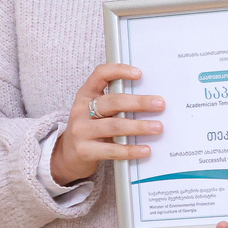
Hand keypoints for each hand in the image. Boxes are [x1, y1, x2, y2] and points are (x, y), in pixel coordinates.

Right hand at [50, 62, 164, 185]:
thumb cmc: (91, 129)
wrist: (68, 157)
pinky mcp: (84, 151)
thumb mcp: (97, 112)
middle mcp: (80, 111)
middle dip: (139, 102)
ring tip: (157, 127)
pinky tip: (145, 150)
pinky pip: (112, 150)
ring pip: (114, 126)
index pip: (100, 75)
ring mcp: (80, 131)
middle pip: (112, 102)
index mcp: (85, 95)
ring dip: (139, 126)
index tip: (139, 74)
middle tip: (160, 104)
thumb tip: (151, 101)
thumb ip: (116, 105)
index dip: (118, 71)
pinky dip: (131, 150)